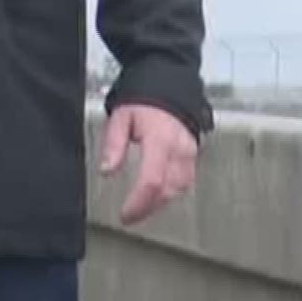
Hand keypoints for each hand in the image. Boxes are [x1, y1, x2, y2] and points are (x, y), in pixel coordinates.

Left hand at [99, 103, 197, 225]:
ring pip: (179, 189)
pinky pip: (186, 180)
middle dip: (148, 208)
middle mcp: (179, 149)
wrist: (169, 85)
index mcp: (160, 140)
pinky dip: (172, 192)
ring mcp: (190, 153)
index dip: (139, 203)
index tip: (126, 215)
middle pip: (167, 190)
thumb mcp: (120, 117)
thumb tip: (107, 170)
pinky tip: (158, 195)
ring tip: (142, 208)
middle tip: (130, 216)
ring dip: (160, 202)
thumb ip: (114, 145)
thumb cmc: (144, 101)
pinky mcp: (194, 154)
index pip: (152, 181)